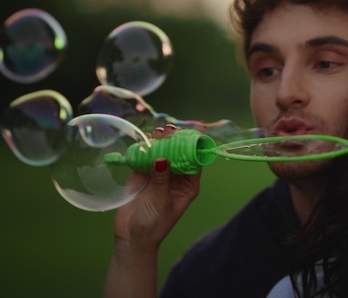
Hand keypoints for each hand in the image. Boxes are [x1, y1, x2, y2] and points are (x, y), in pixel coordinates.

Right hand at [113, 124, 201, 251]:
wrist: (131, 237)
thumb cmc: (154, 224)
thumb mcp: (160, 201)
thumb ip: (161, 179)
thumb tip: (162, 158)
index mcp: (188, 184)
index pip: (196, 159)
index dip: (197, 143)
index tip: (198, 127)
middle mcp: (176, 177)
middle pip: (179, 152)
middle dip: (177, 138)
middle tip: (171, 130)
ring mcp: (159, 174)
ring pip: (163, 151)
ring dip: (161, 140)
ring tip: (158, 132)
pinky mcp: (142, 173)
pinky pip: (146, 155)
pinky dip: (145, 146)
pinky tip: (145, 138)